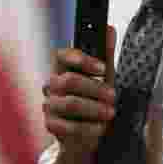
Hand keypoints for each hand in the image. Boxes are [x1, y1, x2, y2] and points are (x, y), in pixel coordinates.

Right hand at [41, 25, 117, 157]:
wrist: (86, 134)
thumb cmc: (94, 100)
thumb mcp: (103, 77)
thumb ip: (105, 54)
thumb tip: (108, 29)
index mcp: (62, 68)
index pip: (61, 55)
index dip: (81, 59)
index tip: (102, 68)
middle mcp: (52, 84)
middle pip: (69, 81)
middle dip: (95, 88)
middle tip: (113, 96)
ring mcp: (49, 105)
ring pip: (70, 103)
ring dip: (94, 108)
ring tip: (110, 113)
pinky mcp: (51, 125)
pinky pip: (68, 126)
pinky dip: (88, 127)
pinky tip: (100, 128)